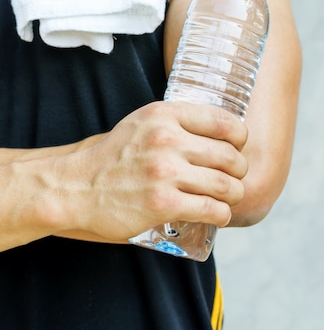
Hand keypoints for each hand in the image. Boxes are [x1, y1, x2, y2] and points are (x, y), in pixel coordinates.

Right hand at [60, 100, 247, 241]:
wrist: (78, 187)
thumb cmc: (115, 156)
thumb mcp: (143, 123)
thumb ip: (177, 122)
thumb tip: (221, 131)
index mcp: (165, 114)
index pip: (225, 122)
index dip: (239, 139)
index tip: (235, 149)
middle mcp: (167, 139)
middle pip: (232, 157)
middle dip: (239, 172)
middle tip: (232, 179)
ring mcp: (165, 172)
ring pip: (228, 185)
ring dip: (234, 195)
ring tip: (226, 198)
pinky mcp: (163, 204)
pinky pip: (213, 209)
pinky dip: (222, 214)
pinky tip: (216, 213)